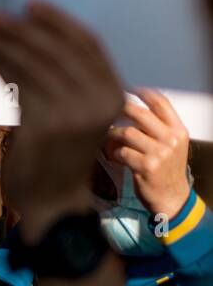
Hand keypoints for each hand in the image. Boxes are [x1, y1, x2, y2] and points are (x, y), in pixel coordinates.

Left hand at [0, 0, 124, 232]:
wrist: (53, 199)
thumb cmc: (59, 150)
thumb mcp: (74, 111)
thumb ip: (64, 77)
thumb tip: (24, 30)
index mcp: (114, 93)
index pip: (88, 44)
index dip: (59, 20)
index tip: (31, 4)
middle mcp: (99, 101)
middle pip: (57, 49)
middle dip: (23, 29)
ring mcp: (73, 114)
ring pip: (34, 64)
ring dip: (6, 42)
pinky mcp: (44, 125)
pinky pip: (18, 84)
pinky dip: (0, 64)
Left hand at [106, 89, 190, 220]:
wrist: (172, 198)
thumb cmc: (166, 169)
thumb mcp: (170, 145)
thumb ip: (157, 127)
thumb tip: (129, 106)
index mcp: (178, 131)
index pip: (161, 102)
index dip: (143, 92)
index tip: (128, 87)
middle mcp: (171, 139)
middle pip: (139, 113)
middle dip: (119, 110)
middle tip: (107, 111)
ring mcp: (160, 153)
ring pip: (126, 132)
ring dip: (112, 136)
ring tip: (110, 142)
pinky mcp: (147, 166)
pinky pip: (121, 151)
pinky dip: (113, 153)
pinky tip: (115, 157)